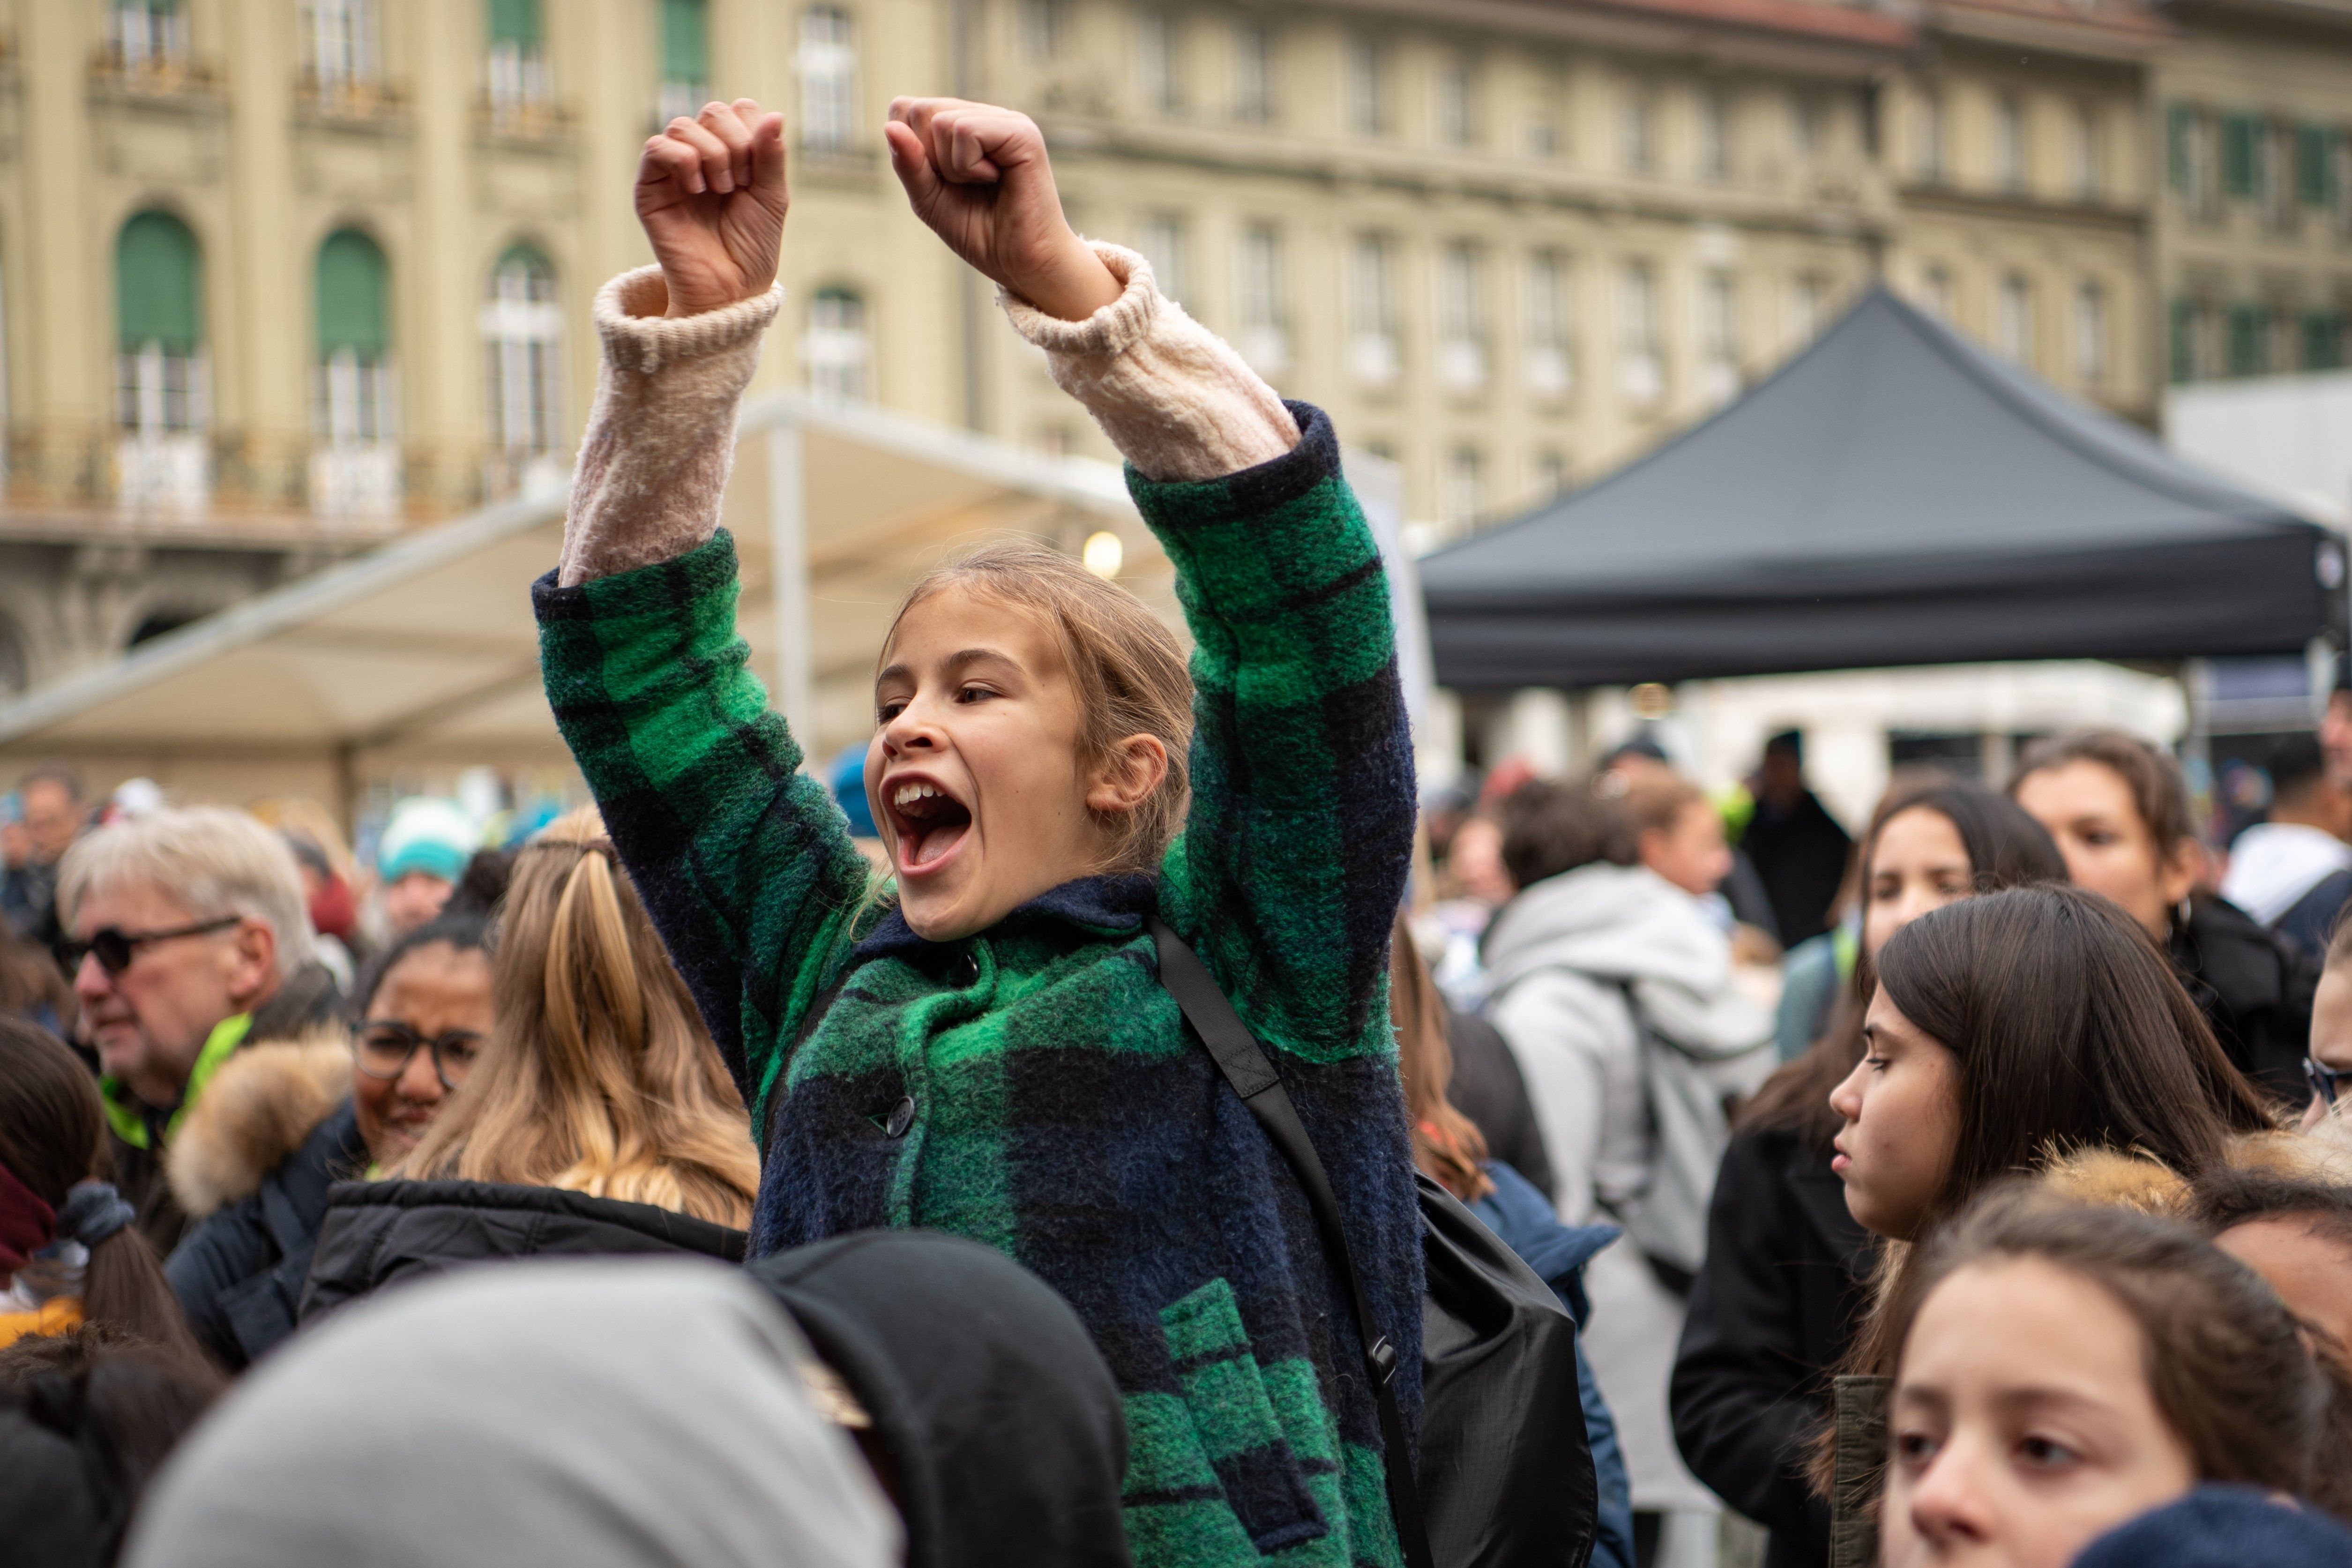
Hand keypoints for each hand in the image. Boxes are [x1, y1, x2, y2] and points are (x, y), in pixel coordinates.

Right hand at [636, 99, 788, 317]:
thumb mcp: (772, 197)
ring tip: (720, 190)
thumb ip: (772, 155)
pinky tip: (697, 189)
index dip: (754, 133)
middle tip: (740, 184)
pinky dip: (682, 161)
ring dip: (712, 154)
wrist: (730, 288)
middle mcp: (702, 155)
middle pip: (714, 111)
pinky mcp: (650, 187)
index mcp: (733, 153)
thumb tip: (775, 115)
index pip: (740, 110)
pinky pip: (656, 147)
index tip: (758, 173)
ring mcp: (674, 169)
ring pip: (684, 125)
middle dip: (735, 143)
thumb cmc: (752, 247)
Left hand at [884, 97, 1120, 321]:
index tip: (943, 182)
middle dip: (929, 159)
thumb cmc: (982, 234)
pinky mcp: (1021, 132)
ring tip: (983, 184)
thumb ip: (908, 164)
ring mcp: (1004, 120)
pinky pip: (965, 131)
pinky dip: (968, 166)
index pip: (905, 109)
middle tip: (965, 185)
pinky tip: (994, 179)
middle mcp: (984, 115)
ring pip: (940, 121)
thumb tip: (890, 127)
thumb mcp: (928, 200)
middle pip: (919, 110)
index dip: (911, 150)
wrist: (1022, 264)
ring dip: (951, 167)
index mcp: (962, 124)